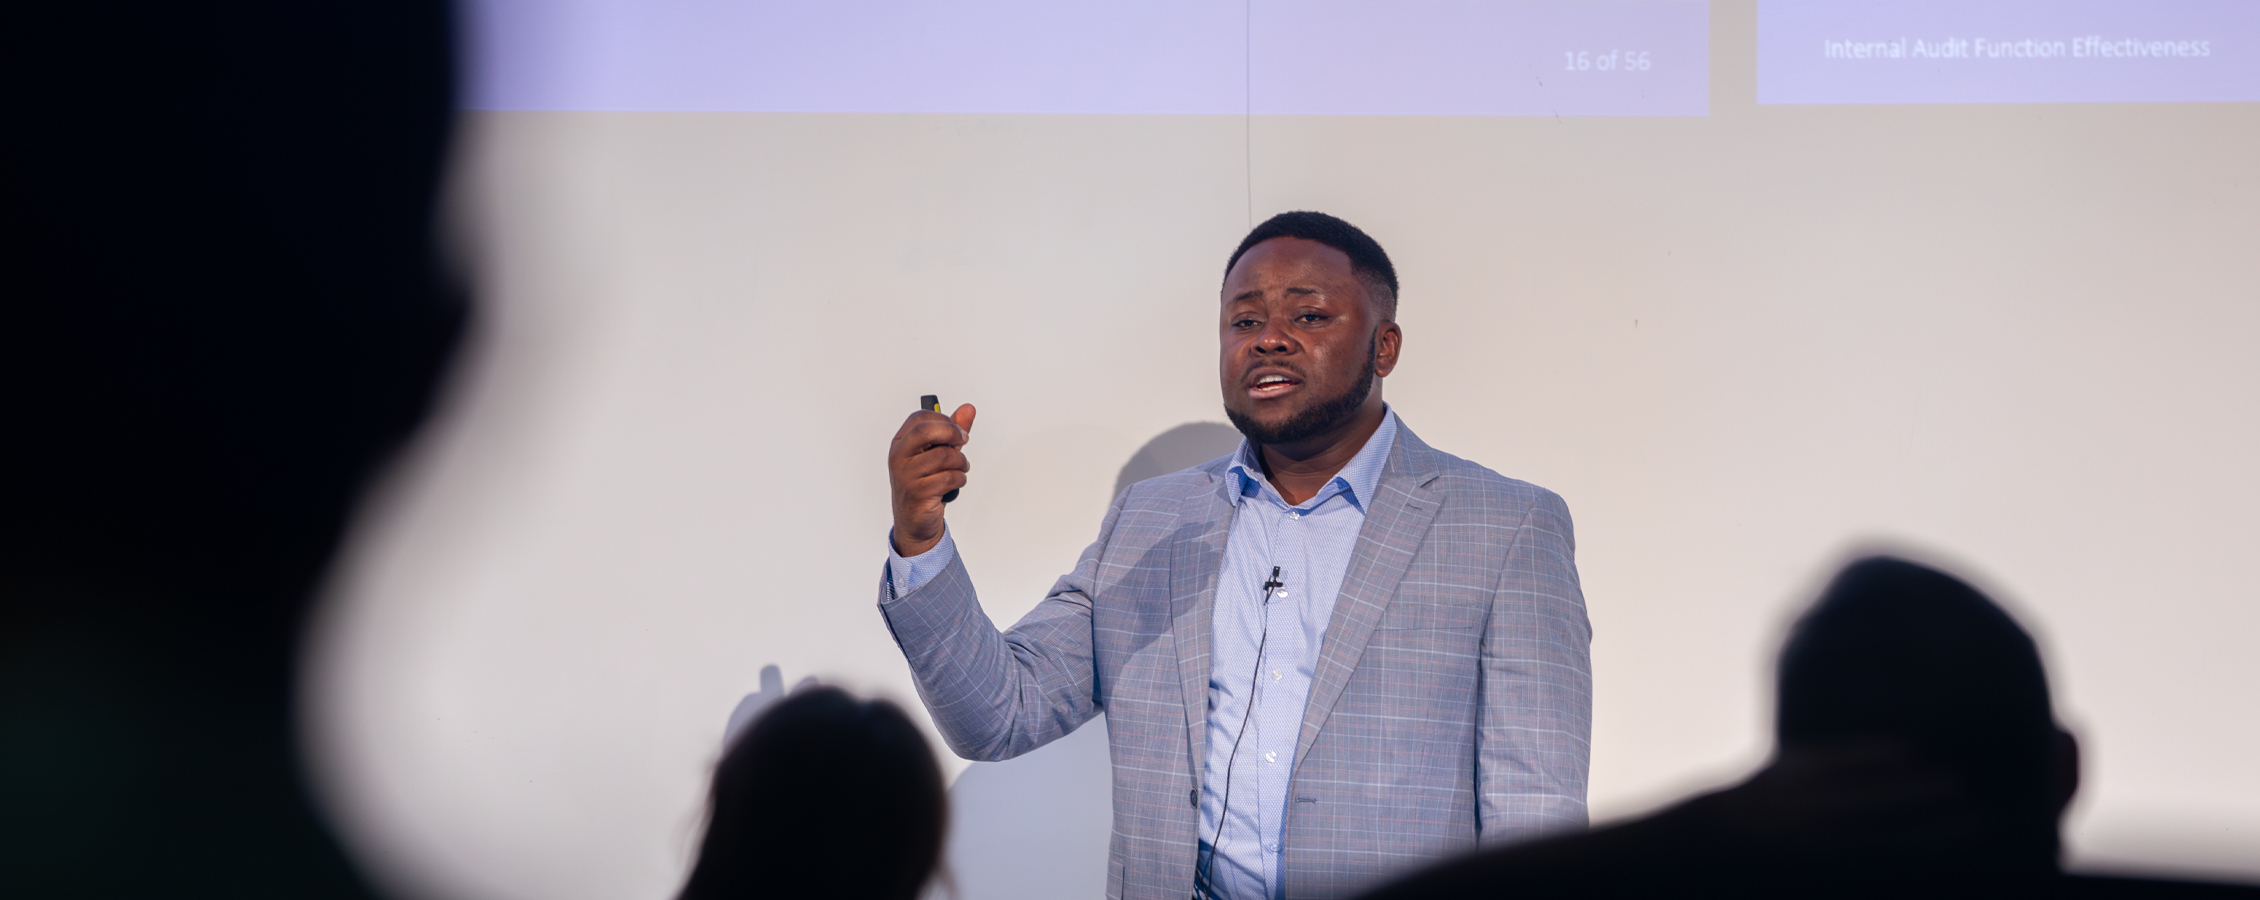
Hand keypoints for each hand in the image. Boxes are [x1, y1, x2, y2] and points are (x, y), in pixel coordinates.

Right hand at [888, 403, 974, 557]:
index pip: (919, 418)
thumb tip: (968, 409)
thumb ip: (952, 431)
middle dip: (952, 433)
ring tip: (960, 468)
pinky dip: (959, 478)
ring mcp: (906, 475)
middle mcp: (899, 456)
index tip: (958, 430)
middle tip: (963, 440)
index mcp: (901, 442)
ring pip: (943, 456)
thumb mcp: (937, 453)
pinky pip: (948, 477)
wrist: (914, 520)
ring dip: (960, 462)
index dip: (943, 420)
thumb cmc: (924, 483)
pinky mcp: (918, 492)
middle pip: (925, 430)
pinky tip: (956, 482)